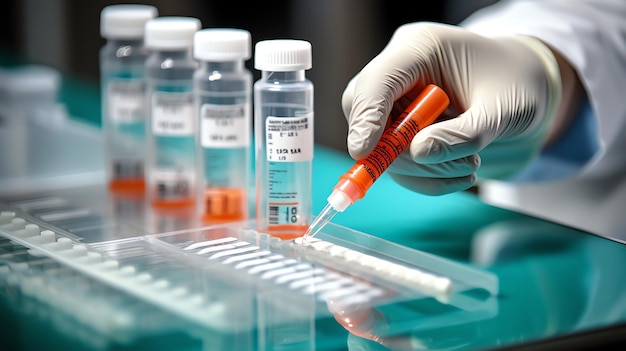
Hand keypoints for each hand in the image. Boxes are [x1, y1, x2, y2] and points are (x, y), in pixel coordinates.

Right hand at [342, 22, 561, 194]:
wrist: (530, 92)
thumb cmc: (519, 87)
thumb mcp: (503, 111)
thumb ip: (463, 133)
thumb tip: (417, 154)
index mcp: (420, 49)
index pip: (376, 81)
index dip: (365, 117)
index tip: (364, 152)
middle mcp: (400, 72)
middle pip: (363, 113)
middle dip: (397, 151)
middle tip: (447, 165)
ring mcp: (397, 101)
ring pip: (378, 145)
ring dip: (421, 169)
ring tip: (470, 166)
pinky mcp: (401, 128)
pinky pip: (395, 163)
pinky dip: (424, 178)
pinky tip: (459, 173)